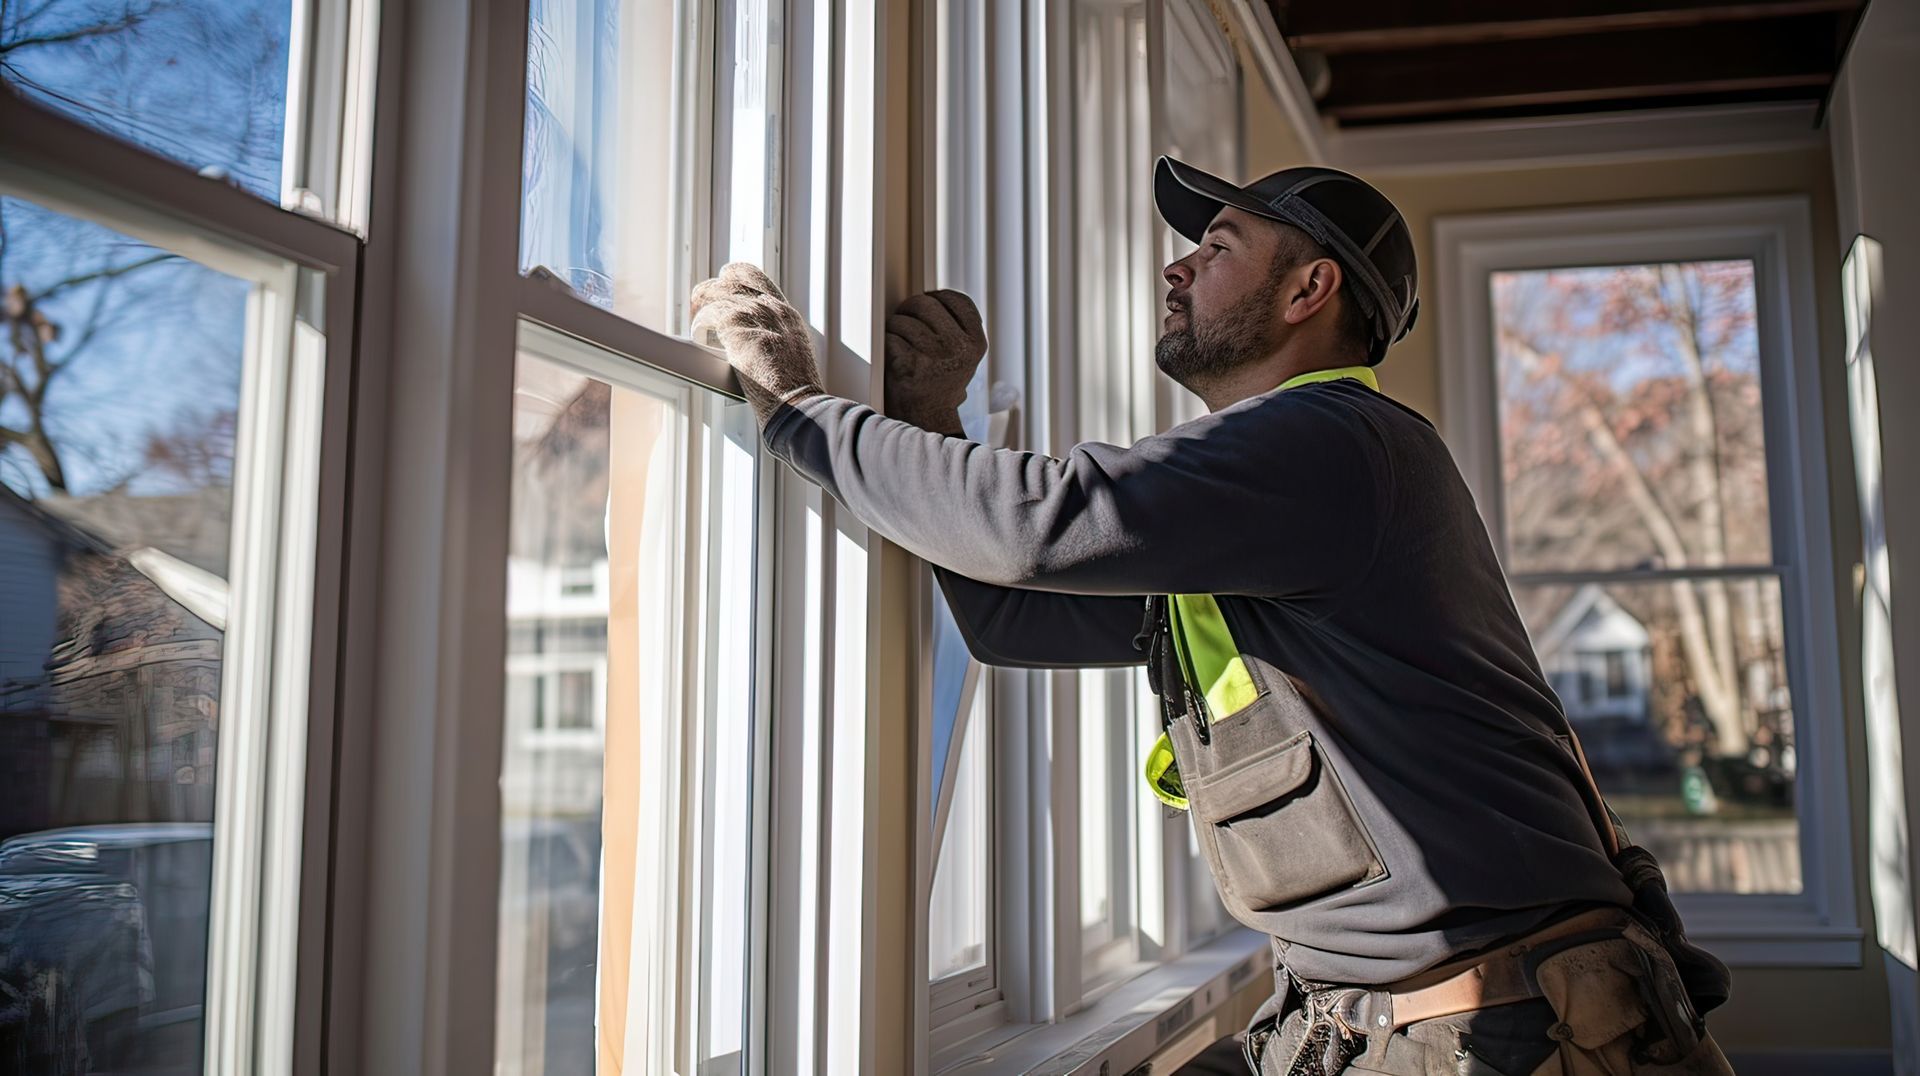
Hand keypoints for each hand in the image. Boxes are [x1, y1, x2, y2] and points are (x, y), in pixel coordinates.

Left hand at [690, 262, 821, 424]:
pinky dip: (699, 324)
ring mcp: (756, 315)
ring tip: (698, 325)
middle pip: (735, 273)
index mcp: (786, 315)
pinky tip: (699, 336)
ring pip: (716, 290)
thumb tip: (756, 348)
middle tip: (703, 308)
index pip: (756, 279)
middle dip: (715, 287)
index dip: (734, 285)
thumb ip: (774, 343)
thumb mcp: (792, 357)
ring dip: (701, 306)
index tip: (723, 301)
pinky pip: (708, 314)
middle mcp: (772, 309)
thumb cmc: (794, 393)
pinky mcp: (738, 328)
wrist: (798, 403)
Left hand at [885, 290, 986, 436]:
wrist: (929, 418)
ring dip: (895, 329)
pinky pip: (890, 338)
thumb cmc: (941, 382)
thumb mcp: (964, 355)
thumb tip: (935, 297)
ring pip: (903, 321)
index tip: (927, 305)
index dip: (937, 297)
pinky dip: (887, 346)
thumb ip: (958, 327)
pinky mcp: (910, 366)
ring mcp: (934, 357)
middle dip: (910, 310)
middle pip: (925, 303)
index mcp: (975, 343)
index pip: (956, 300)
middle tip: (905, 323)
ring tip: (901, 346)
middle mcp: (959, 348)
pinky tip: (895, 360)